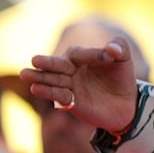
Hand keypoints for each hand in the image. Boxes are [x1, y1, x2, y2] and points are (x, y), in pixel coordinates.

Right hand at [19, 36, 138, 134]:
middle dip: (47, 63)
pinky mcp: (72, 103)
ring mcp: (71, 87)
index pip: (79, 54)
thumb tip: (111, 48)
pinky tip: (37, 89)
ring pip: (54, 81)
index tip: (107, 57)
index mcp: (82, 57)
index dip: (91, 54)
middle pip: (58, 66)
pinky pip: (60, 97)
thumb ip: (120, 49)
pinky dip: (50, 93)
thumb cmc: (121, 77)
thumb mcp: (124, 60)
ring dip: (41, 79)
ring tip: (26, 74)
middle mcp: (72, 71)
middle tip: (34, 60)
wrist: (127, 103)